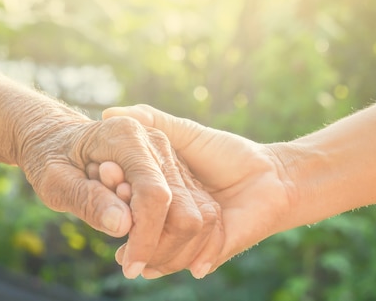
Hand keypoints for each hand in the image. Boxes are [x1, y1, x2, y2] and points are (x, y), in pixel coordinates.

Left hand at [17, 115, 221, 278]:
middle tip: (130, 264)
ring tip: (133, 254)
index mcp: (128, 136)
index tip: (129, 267)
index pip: (155, 194)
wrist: (59, 137)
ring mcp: (171, 157)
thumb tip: (123, 226)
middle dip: (162, 247)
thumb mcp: (53, 179)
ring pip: (198, 215)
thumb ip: (87, 199)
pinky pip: (195, 213)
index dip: (146, 237)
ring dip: (172, 249)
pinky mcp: (176, 173)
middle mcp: (157, 143)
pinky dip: (177, 241)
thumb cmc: (50, 156)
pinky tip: (147, 248)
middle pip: (184, 208)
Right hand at [102, 105, 296, 276]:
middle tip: (114, 209)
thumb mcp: (185, 134)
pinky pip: (186, 263)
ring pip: (157, 254)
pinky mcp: (212, 251)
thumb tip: (109, 113)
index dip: (112, 193)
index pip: (128, 203)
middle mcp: (173, 220)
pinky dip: (169, 262)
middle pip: (137, 233)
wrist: (273, 175)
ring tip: (131, 238)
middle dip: (123, 225)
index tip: (101, 176)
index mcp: (163, 197)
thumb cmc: (229, 153)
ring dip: (143, 248)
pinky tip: (153, 262)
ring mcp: (192, 238)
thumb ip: (153, 122)